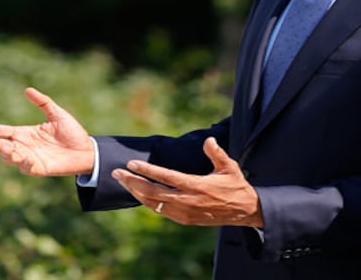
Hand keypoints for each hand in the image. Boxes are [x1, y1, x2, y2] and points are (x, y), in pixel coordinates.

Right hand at [0, 87, 94, 175]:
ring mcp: (29, 158)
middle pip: (2, 145)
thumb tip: (27, 90)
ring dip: (4, 151)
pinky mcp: (38, 168)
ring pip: (9, 156)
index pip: (2, 130)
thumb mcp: (57, 114)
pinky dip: (22, 161)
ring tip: (2, 144)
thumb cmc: (72, 132)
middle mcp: (24, 146)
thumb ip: (43, 103)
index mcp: (25, 133)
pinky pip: (25, 166)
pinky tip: (21, 156)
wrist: (86, 150)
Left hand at [112, 137, 262, 227]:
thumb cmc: (236, 185)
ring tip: (123, 182)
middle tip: (116, 172)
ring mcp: (184, 212)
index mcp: (196, 186)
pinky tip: (139, 194)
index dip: (147, 170)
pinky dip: (148, 202)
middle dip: (132, 182)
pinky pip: (161, 211)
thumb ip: (217, 153)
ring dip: (136, 192)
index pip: (166, 177)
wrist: (244, 210)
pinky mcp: (184, 219)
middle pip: (152, 192)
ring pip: (153, 203)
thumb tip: (208, 140)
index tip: (132, 163)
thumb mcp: (229, 167)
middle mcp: (187, 200)